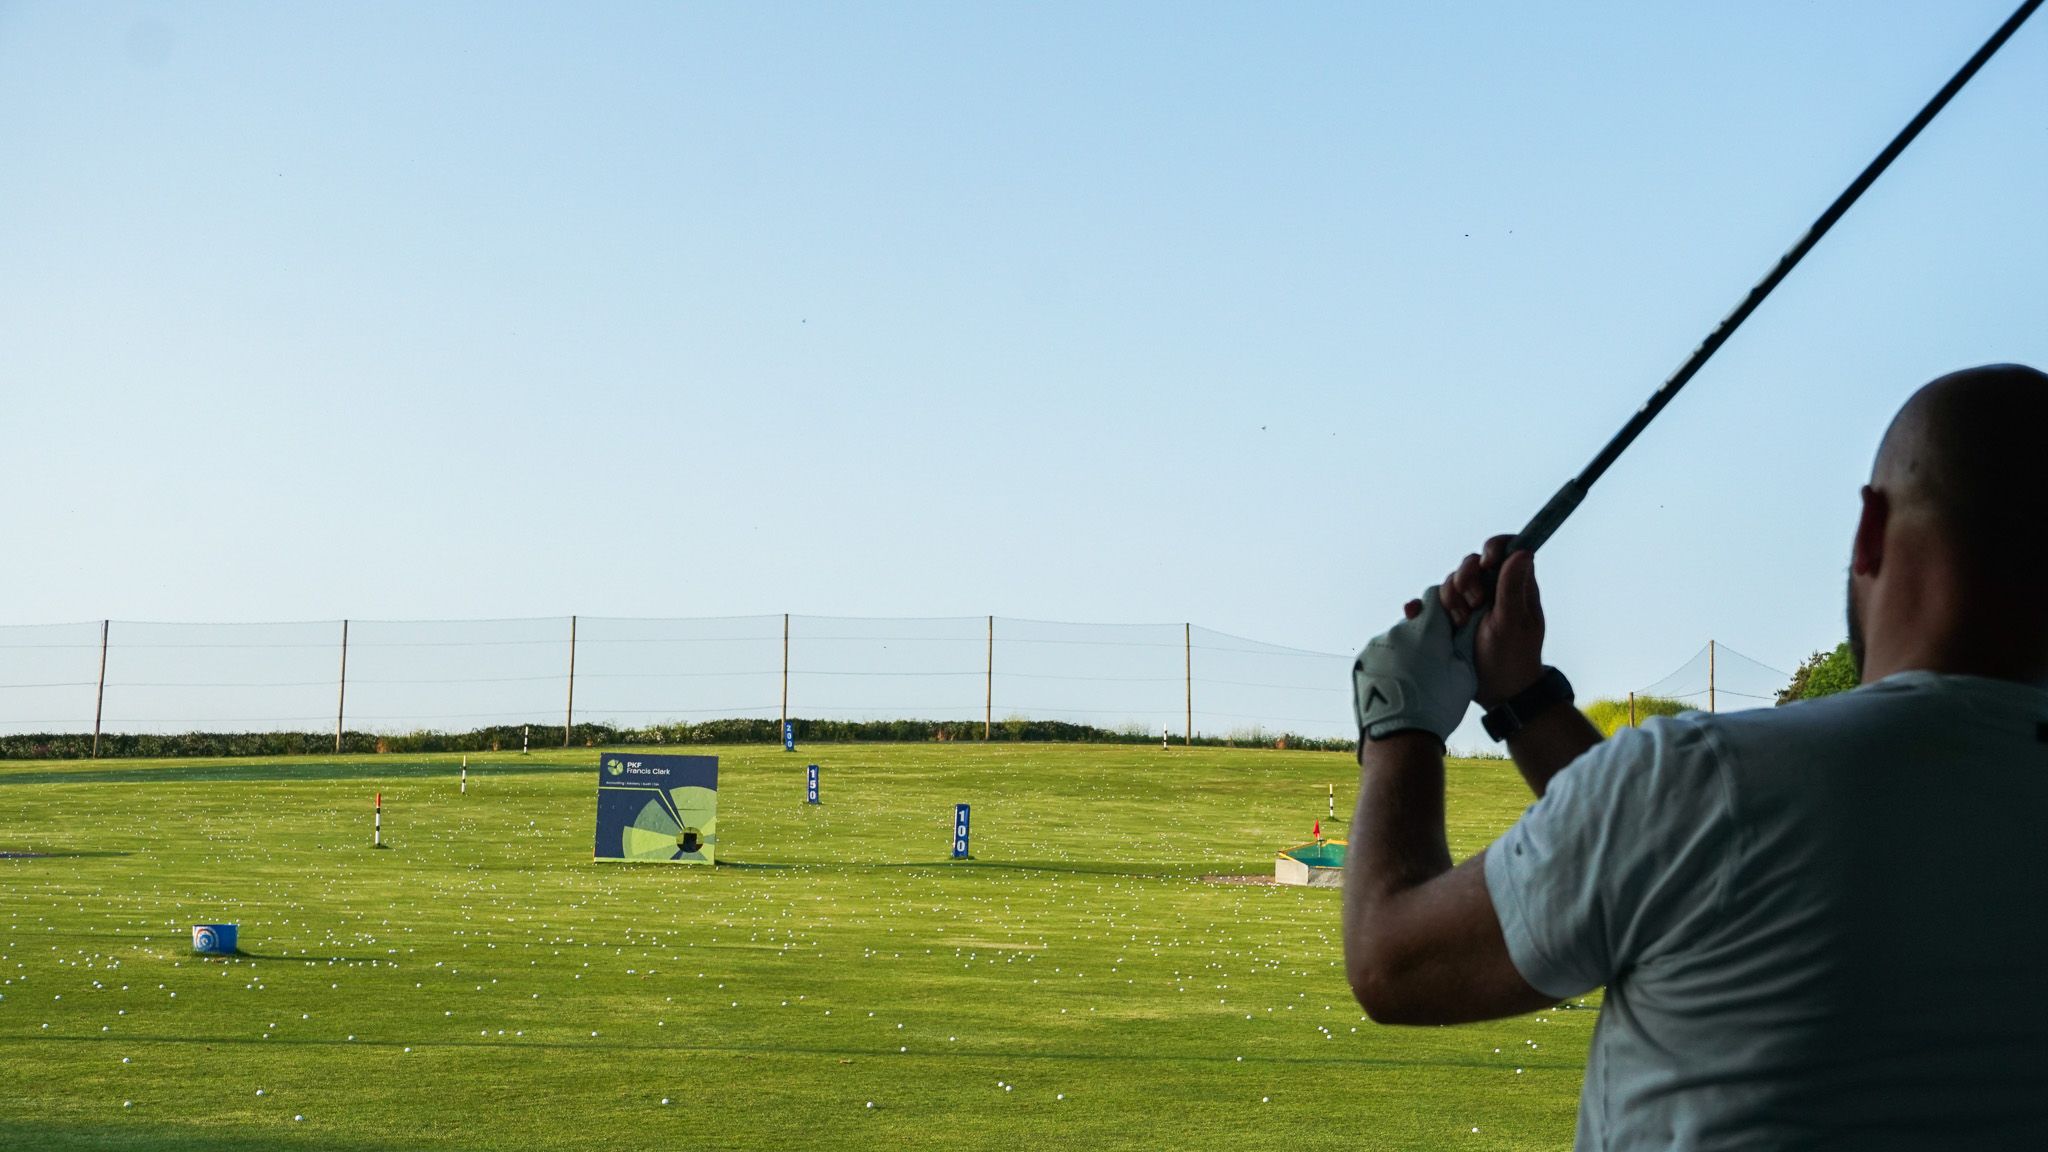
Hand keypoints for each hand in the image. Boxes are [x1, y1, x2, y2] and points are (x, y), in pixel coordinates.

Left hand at [1354, 585, 1476, 743]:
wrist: (1400, 735)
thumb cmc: (1439, 706)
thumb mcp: (1465, 673)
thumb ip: (1464, 641)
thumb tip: (1464, 626)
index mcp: (1427, 627)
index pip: (1435, 596)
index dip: (1445, 608)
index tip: (1450, 624)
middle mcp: (1399, 629)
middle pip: (1415, 621)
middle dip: (1425, 635)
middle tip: (1434, 662)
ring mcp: (1377, 645)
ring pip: (1397, 639)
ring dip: (1406, 651)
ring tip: (1414, 681)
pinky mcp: (1362, 660)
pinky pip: (1380, 655)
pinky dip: (1389, 665)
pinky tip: (1398, 687)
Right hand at [1418, 535, 1544, 709]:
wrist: (1497, 691)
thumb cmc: (1513, 656)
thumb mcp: (1513, 621)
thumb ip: (1512, 586)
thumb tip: (1521, 551)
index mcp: (1514, 584)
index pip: (1504, 548)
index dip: (1491, 549)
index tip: (1486, 565)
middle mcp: (1491, 589)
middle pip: (1470, 564)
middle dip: (1466, 580)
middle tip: (1474, 605)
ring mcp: (1470, 604)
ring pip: (1450, 583)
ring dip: (1449, 599)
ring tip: (1459, 623)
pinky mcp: (1450, 619)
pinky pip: (1430, 603)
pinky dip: (1421, 606)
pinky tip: (1414, 612)